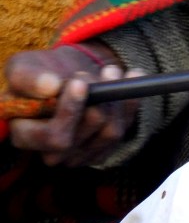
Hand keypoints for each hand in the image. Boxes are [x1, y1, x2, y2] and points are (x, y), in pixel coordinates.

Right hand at [4, 44, 141, 166]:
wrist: (63, 73)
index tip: (80, 81)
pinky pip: (126, 127)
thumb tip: (50, 86)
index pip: (53, 136)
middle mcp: (53, 153)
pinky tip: (131, 77)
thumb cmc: (39, 73)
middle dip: (97, 102)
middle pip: (85, 137)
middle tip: (104, 72)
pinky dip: (131, 101)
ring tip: (112, 70)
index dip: (69, 111)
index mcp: (26, 136)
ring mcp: (80, 154)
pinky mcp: (104, 148)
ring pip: (109, 133)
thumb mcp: (24, 68)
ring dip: (116, 99)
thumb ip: (29, 78)